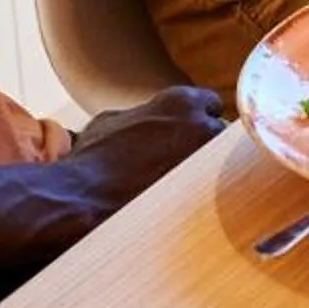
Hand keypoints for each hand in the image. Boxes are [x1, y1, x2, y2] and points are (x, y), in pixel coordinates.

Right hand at [65, 87, 225, 215]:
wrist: (82, 200)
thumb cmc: (91, 161)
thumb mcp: (113, 121)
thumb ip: (143, 114)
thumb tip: (148, 121)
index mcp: (182, 102)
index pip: (212, 105)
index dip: (201, 119)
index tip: (193, 134)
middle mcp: (203, 126)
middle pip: (222, 134)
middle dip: (209, 146)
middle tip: (191, 164)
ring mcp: (208, 162)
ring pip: (226, 164)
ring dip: (211, 172)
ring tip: (188, 188)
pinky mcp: (207, 195)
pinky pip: (220, 192)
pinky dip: (209, 196)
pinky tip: (187, 205)